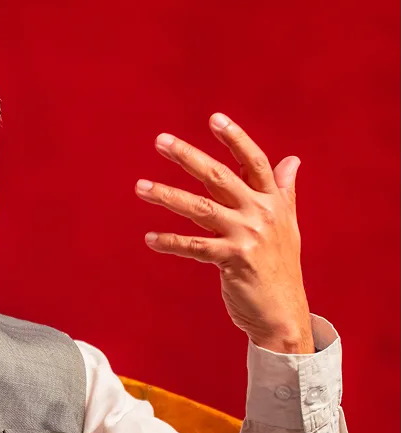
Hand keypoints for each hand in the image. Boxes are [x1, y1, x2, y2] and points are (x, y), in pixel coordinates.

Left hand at [136, 113, 313, 353]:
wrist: (283, 313)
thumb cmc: (280, 268)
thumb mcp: (288, 225)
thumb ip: (284, 191)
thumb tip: (292, 160)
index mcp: (274, 202)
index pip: (254, 162)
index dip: (235, 139)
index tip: (214, 118)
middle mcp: (262, 214)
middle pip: (219, 177)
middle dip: (188, 157)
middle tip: (160, 140)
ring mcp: (247, 236)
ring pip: (199, 208)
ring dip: (166, 196)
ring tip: (140, 187)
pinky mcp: (232, 260)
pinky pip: (194, 246)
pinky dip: (170, 241)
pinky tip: (150, 238)